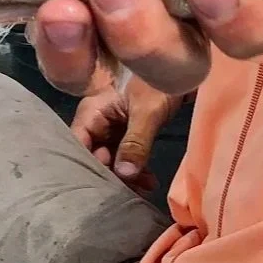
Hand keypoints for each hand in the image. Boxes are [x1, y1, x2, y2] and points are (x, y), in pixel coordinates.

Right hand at [71, 70, 181, 193]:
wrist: (185, 71)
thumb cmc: (159, 84)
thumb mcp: (147, 113)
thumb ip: (135, 143)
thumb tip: (124, 175)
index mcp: (92, 111)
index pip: (77, 144)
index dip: (87, 167)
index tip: (104, 187)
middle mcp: (96, 121)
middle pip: (93, 155)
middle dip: (110, 175)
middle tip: (131, 191)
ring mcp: (110, 128)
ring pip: (109, 159)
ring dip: (125, 176)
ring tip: (144, 187)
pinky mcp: (125, 133)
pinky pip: (123, 156)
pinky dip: (134, 169)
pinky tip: (148, 181)